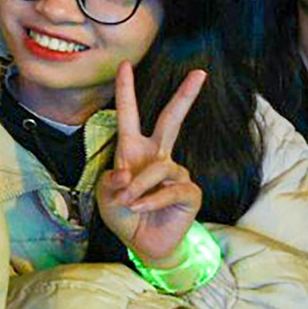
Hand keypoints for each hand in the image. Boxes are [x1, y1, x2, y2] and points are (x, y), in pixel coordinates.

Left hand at [96, 62, 205, 265]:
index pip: (129, 115)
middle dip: (185, 96)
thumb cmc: (123, 215)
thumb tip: (127, 174)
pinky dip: (151, 200)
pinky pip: (170, 190)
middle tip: (200, 73)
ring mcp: (176, 172)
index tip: (124, 64)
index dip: (126, 90)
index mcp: (133, 149)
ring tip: (129, 202)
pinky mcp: (189, 191)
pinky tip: (142, 209)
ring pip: (158, 168)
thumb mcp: (107, 196)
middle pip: (172, 119)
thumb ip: (113, 181)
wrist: (142, 243)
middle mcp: (157, 155)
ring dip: (139, 186)